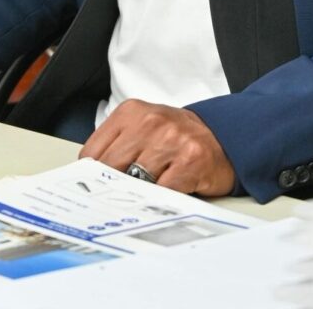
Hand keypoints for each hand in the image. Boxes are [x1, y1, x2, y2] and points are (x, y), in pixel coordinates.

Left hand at [79, 99, 235, 196]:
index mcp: (131, 112)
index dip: (92, 175)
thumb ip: (117, 146)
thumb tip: (90, 179)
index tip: (93, 188)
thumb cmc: (175, 137)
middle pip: (111, 167)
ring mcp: (171, 140)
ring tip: (145, 194)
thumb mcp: (141, 129)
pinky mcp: (190, 161)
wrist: (221, 137)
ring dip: (138, 194)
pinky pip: (162, 192)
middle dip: (113, 186)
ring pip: (136, 181)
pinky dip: (159, 200)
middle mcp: (150, 122)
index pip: (93, 151)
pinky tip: (164, 196)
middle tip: (116, 198)